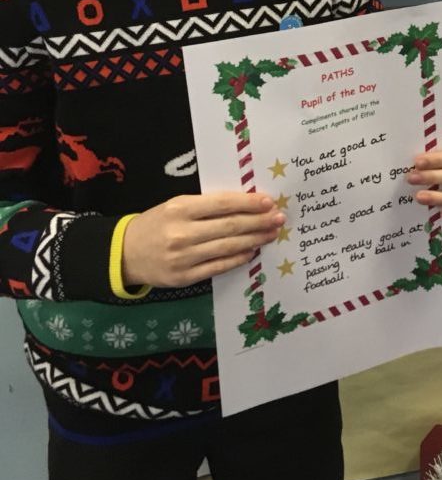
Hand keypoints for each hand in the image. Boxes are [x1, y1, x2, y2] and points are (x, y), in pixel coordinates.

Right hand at [121, 192, 284, 288]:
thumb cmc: (156, 223)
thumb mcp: (175, 205)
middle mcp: (182, 233)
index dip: (248, 203)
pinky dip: (238, 259)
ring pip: (227, 247)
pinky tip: (251, 251)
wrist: (124, 253)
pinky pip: (218, 267)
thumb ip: (206, 206)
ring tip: (271, 233)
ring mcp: (183, 258)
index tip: (268, 201)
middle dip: (258, 222)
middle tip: (278, 218)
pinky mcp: (184, 277)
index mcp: (180, 208)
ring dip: (254, 240)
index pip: (222, 204)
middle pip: (229, 227)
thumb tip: (246, 206)